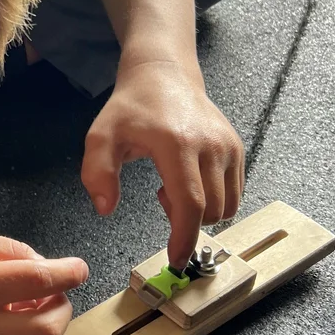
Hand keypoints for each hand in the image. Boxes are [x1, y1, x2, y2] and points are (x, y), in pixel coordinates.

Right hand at [0, 229, 88, 334]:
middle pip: (46, 331)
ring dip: (45, 332)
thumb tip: (48, 270)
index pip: (38, 283)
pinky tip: (9, 328)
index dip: (68, 274)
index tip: (79, 269)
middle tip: (56, 294)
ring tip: (31, 310)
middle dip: (62, 310)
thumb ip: (11, 251)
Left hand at [81, 60, 243, 270]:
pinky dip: (214, 199)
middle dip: (185, 221)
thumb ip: (97, 173)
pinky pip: (234, 193)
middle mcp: (210, 145)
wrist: (164, 74)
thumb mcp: (101, 136)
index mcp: (177, 144)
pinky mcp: (237, 148)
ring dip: (201, 211)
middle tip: (160, 196)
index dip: (185, 237)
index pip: (190, 203)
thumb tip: (105, 208)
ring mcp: (228, 146)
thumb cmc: (131, 107)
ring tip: (175, 186)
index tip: (176, 259)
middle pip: (210, 211)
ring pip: (227, 206)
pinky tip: (190, 179)